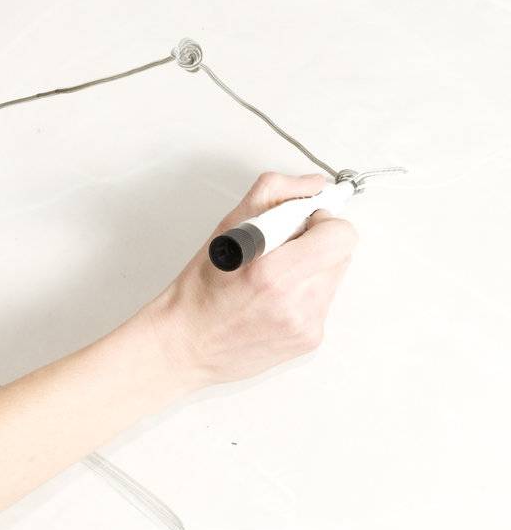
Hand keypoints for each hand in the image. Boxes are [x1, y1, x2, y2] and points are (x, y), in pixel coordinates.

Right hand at [137, 171, 359, 391]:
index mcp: (273, 271)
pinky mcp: (311, 339)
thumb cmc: (200, 289)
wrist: (187, 344)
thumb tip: (313, 185)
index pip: (340, 235)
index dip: (322, 222)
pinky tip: (274, 301)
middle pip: (341, 254)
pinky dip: (304, 295)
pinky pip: (324, 303)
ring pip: (334, 277)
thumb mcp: (226, 228)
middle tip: (281, 250)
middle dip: (316, 244)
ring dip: (311, 270)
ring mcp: (307, 323)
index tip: (302, 223)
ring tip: (273, 279)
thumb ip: (273, 193)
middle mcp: (295, 301)